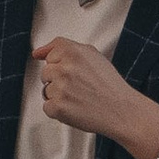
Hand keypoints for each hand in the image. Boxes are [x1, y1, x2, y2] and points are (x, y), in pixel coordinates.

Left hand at [36, 39, 158, 157]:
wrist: (121, 110)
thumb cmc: (108, 84)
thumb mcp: (92, 55)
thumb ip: (63, 47)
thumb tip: (37, 53)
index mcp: (72, 52)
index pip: (50, 54)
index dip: (62, 64)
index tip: (72, 72)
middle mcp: (64, 68)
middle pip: (46, 73)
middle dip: (58, 80)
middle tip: (79, 87)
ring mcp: (60, 88)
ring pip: (46, 91)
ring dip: (59, 96)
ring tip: (79, 98)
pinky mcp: (57, 107)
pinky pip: (47, 107)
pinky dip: (58, 111)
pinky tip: (75, 108)